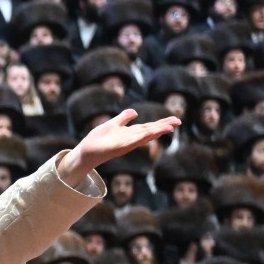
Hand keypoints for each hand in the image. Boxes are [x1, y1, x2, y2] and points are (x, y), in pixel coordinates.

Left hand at [61, 109, 179, 185]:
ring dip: (156, 132)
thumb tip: (135, 112)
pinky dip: (140, 138)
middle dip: (163, 126)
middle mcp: (130, 139)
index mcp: (131, 133)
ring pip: (144, 136)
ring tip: (170, 127)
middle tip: (178, 121)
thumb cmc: (98, 140)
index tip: (175, 119)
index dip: (162, 123)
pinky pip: (131, 142)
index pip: (149, 127)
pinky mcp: (117, 148)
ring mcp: (125, 144)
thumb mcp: (113, 124)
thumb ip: (124, 118)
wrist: (85, 151)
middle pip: (150, 131)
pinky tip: (149, 134)